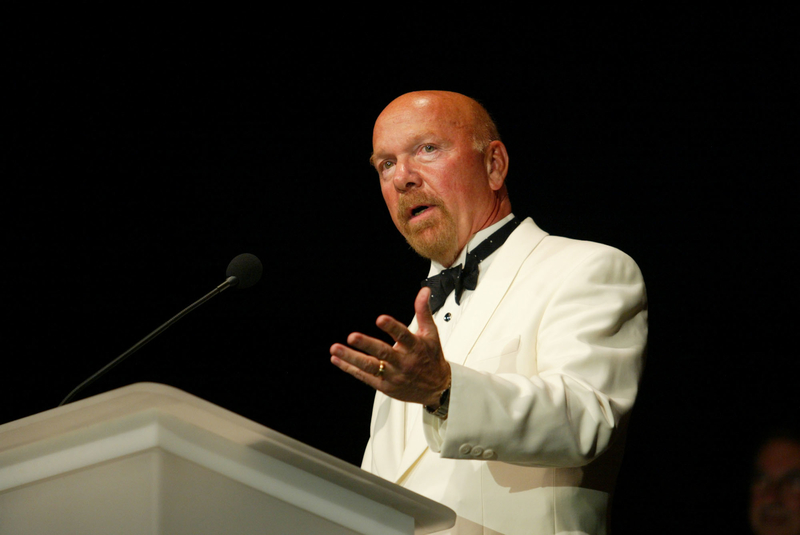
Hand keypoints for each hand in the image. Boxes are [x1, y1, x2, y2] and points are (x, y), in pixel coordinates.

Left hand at [330, 287, 450, 406]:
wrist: (437, 388)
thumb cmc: (432, 358)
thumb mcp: (430, 334)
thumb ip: (423, 312)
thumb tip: (424, 291)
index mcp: (414, 347)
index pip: (403, 335)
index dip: (392, 327)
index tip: (380, 319)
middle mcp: (403, 362)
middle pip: (383, 353)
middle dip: (366, 344)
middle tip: (352, 337)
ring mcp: (393, 375)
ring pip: (370, 367)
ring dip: (351, 358)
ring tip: (335, 349)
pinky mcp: (385, 386)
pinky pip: (364, 377)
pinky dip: (349, 368)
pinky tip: (337, 360)